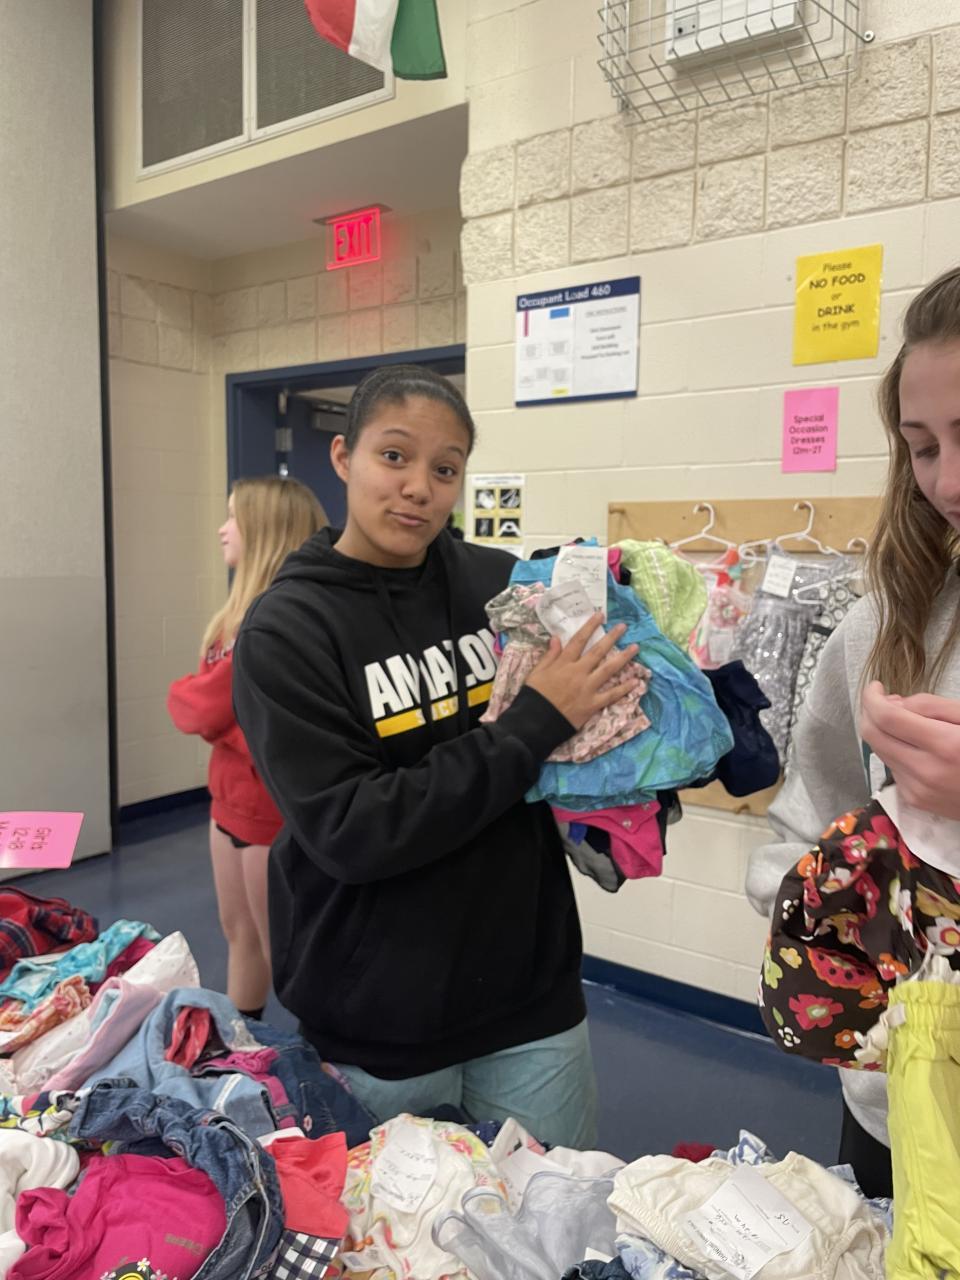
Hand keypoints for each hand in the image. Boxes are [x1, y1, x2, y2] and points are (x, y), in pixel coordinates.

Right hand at [525, 613, 640, 730]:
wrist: (536, 721)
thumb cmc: (534, 696)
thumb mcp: (536, 672)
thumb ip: (549, 655)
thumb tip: (557, 637)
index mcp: (564, 663)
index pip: (579, 640)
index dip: (590, 626)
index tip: (600, 616)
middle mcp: (579, 672)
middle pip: (598, 651)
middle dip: (612, 637)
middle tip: (623, 627)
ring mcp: (588, 688)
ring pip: (609, 669)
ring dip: (623, 657)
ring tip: (635, 648)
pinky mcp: (593, 704)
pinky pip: (611, 695)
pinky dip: (624, 688)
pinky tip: (636, 681)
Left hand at [861, 681, 959, 817]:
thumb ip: (931, 706)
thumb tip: (894, 704)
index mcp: (946, 744)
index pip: (887, 718)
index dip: (872, 698)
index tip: (875, 687)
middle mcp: (926, 771)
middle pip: (873, 736)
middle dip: (871, 713)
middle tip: (887, 702)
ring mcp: (918, 790)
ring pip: (880, 752)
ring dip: (884, 733)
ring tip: (908, 725)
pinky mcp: (915, 801)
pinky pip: (893, 768)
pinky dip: (896, 752)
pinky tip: (917, 749)